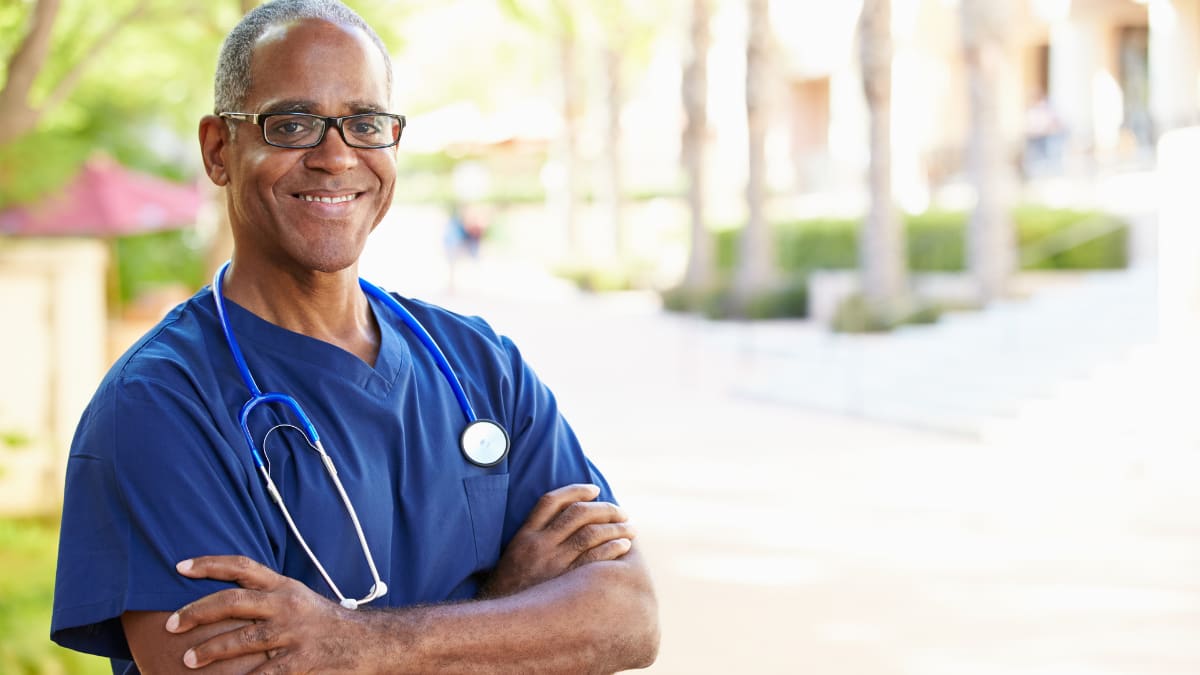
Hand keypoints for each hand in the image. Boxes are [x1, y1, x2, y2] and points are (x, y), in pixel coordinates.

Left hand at [166, 556, 364, 672]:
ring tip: (188, 659)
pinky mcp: (300, 660)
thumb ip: (267, 595)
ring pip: (241, 638)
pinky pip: (263, 673)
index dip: (210, 564)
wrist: (368, 642)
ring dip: (210, 649)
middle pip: (233, 601)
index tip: (180, 567)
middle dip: (196, 612)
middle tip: (170, 624)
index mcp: (284, 586)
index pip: (242, 566)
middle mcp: (286, 604)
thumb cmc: (326, 622)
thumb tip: (227, 598)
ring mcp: (293, 633)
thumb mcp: (298, 598)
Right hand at [479, 483, 635, 598]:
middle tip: (622, 512)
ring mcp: (552, 564)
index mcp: (525, 535)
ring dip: (615, 527)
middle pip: (578, 514)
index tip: (595, 489)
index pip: (551, 501)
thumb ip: (536, 536)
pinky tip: (624, 546)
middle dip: (605, 508)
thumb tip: (567, 520)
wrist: (502, 621)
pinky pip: (595, 559)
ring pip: (590, 534)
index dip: (576, 490)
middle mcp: (539, 545)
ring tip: (630, 528)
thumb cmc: (512, 588)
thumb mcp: (516, 555)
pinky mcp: (565, 583)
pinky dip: (613, 548)